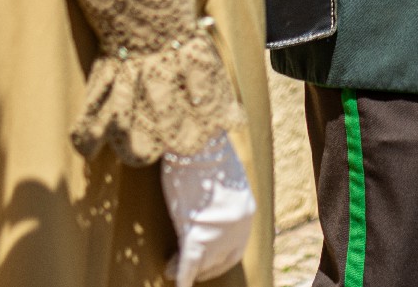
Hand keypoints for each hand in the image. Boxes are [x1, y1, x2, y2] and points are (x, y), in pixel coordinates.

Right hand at [161, 131, 254, 286]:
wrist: (197, 143)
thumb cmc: (206, 153)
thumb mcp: (224, 178)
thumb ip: (223, 199)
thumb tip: (209, 205)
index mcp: (246, 213)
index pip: (236, 248)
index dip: (220, 259)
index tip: (206, 262)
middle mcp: (238, 228)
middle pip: (219, 259)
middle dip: (203, 267)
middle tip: (184, 266)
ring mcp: (218, 235)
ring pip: (201, 264)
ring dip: (185, 269)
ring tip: (170, 267)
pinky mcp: (196, 236)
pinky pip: (187, 266)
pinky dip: (180, 276)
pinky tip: (174, 281)